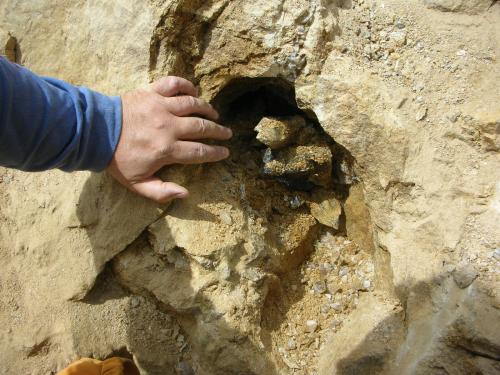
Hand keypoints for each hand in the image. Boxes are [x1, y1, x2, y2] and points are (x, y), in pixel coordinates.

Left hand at [107, 77, 231, 202]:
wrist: (95, 133)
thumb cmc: (117, 160)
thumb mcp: (137, 184)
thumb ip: (162, 192)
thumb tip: (185, 193)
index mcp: (167, 150)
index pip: (199, 151)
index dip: (215, 152)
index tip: (225, 152)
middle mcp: (168, 127)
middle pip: (201, 127)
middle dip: (217, 131)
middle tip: (226, 133)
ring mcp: (161, 107)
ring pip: (192, 104)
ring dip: (207, 108)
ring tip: (214, 113)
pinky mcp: (151, 92)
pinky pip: (174, 84)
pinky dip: (185, 85)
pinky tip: (193, 91)